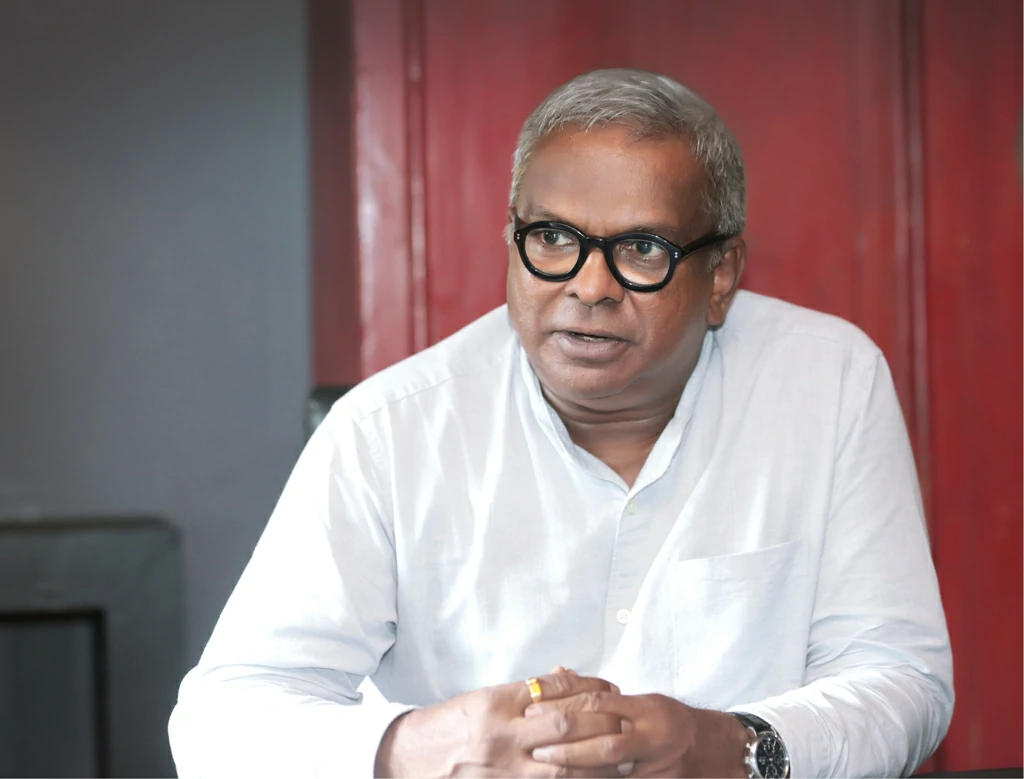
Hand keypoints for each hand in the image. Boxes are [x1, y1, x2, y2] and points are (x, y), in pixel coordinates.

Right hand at [374, 670, 624, 776]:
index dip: (589, 687)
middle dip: (602, 722)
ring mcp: (504, 769)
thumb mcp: (484, 699)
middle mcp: (502, 734)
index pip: (553, 688)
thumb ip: (525, 692)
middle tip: (626, 719)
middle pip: (566, 725)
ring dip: (599, 761)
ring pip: (565, 766)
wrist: (410, 760)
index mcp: (497, 701)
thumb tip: (566, 678)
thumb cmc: (450, 726)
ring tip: (624, 755)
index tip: (611, 687)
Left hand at [526, 692, 749, 777]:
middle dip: (568, 745)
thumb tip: (557, 674)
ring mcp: (655, 766)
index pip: (599, 703)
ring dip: (576, 769)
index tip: (536, 709)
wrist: (714, 749)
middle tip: (536, 745)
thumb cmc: (669, 720)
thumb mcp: (641, 700)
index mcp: (645, 708)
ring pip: (610, 770)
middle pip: (604, 742)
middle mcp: (651, 736)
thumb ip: (602, 694)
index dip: (565, 706)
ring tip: (546, 765)